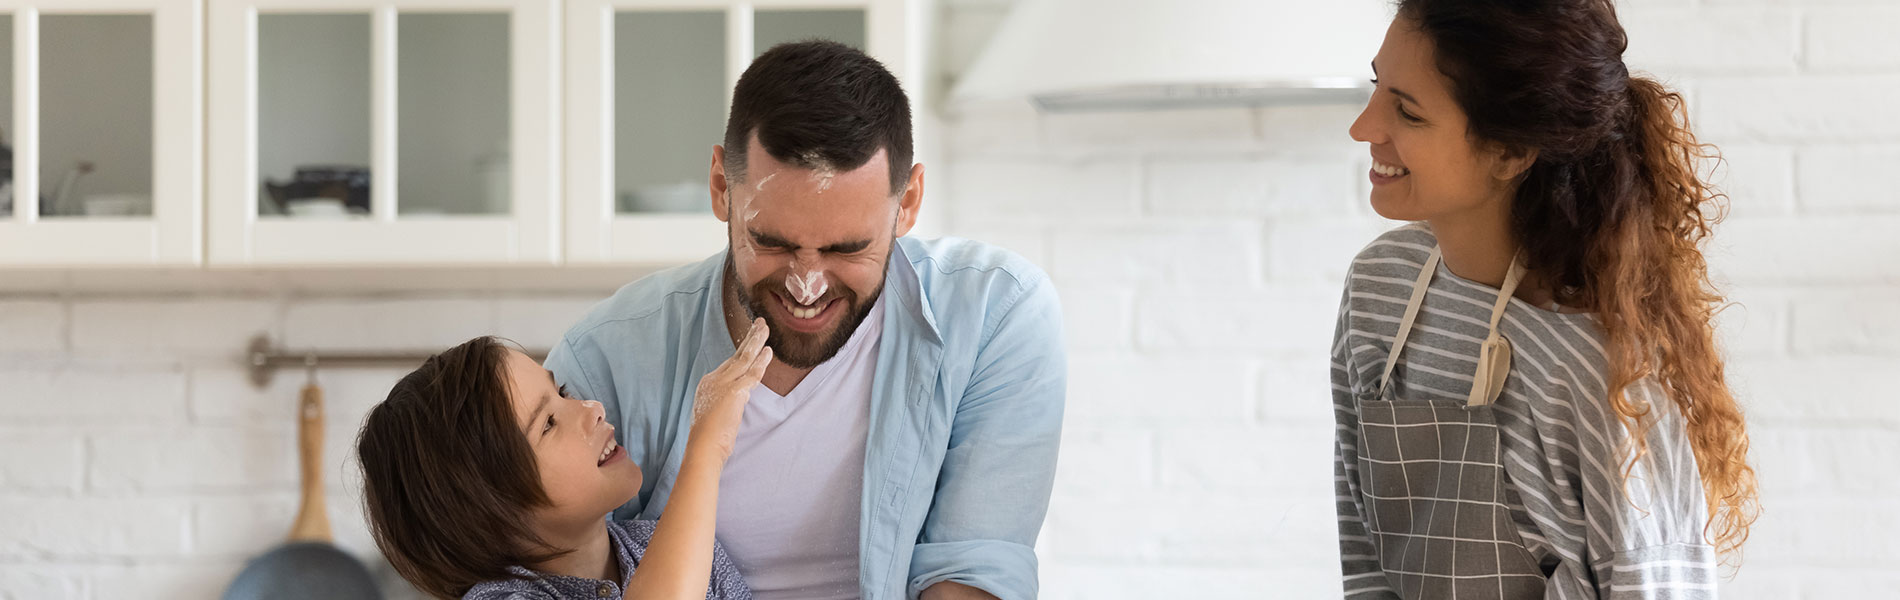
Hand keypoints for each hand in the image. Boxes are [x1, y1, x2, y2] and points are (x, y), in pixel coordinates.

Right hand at [689, 318, 771, 462]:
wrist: (703, 447)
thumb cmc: (709, 438)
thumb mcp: (716, 413)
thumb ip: (728, 401)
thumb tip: (741, 396)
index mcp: (708, 384)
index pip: (730, 364)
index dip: (743, 351)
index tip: (752, 341)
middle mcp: (714, 379)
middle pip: (736, 355)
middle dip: (750, 338)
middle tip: (760, 324)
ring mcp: (723, 384)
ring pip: (744, 357)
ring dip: (756, 341)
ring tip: (765, 328)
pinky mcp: (734, 391)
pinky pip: (752, 372)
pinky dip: (761, 361)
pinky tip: (768, 351)